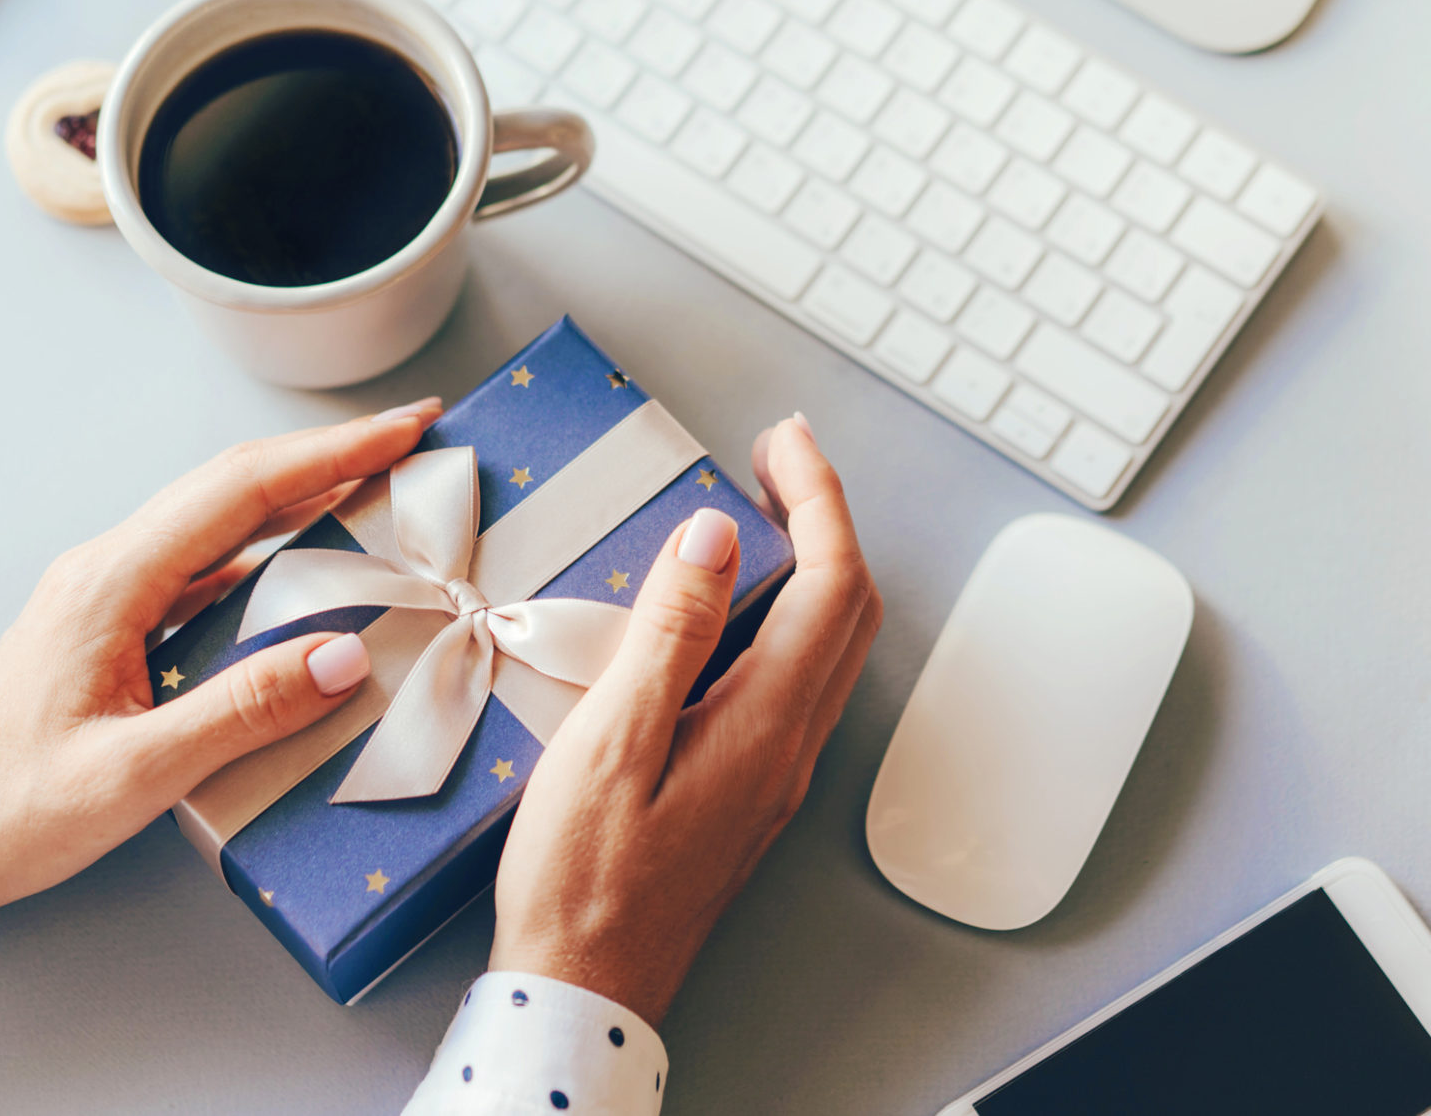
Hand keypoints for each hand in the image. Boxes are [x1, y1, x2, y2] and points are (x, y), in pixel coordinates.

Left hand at [0, 399, 442, 911]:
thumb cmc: (14, 807)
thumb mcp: (135, 773)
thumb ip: (243, 711)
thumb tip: (345, 655)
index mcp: (113, 582)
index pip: (242, 491)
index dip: (333, 454)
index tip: (405, 429)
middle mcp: (110, 567)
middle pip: (235, 484)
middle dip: (331, 454)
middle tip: (412, 437)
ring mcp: (109, 591)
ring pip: (222, 518)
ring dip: (303, 492)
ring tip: (380, 485)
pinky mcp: (114, 622)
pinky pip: (207, 563)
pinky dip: (271, 546)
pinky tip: (310, 560)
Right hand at [490, 416, 880, 1023]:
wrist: (585, 989)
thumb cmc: (581, 880)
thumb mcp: (611, 744)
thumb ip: (670, 634)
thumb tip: (715, 536)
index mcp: (764, 725)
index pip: (831, 584)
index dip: (818, 498)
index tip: (782, 441)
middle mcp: (790, 747)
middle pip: (850, 609)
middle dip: (826, 518)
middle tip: (775, 458)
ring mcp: (774, 773)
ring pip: (830, 645)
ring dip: (812, 565)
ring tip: (759, 513)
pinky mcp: (749, 791)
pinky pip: (796, 680)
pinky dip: (785, 615)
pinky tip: (730, 608)